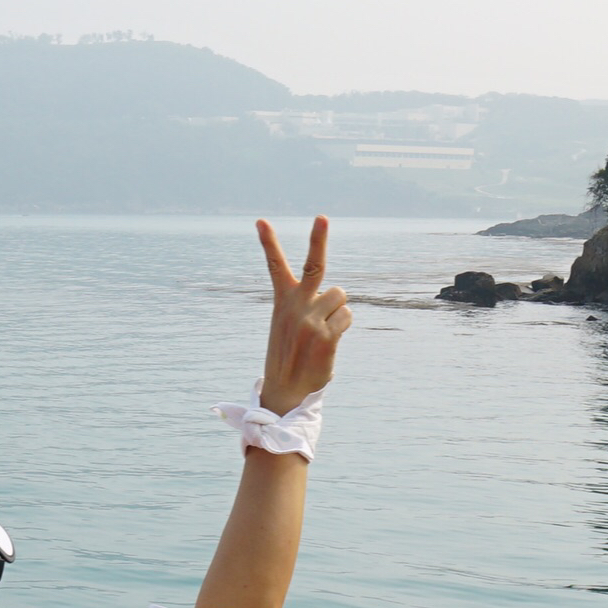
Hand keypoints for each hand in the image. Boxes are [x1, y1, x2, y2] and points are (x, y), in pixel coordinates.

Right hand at [256, 217, 348, 414]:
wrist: (286, 390)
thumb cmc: (290, 353)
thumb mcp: (287, 323)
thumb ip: (306, 304)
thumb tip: (339, 296)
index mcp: (283, 301)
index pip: (275, 266)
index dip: (268, 242)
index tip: (261, 221)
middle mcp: (296, 307)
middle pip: (314, 267)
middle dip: (318, 239)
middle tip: (322, 217)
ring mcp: (311, 321)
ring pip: (340, 296)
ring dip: (338, 309)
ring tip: (324, 329)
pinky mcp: (326, 337)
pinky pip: (346, 317)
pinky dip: (342, 325)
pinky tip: (329, 341)